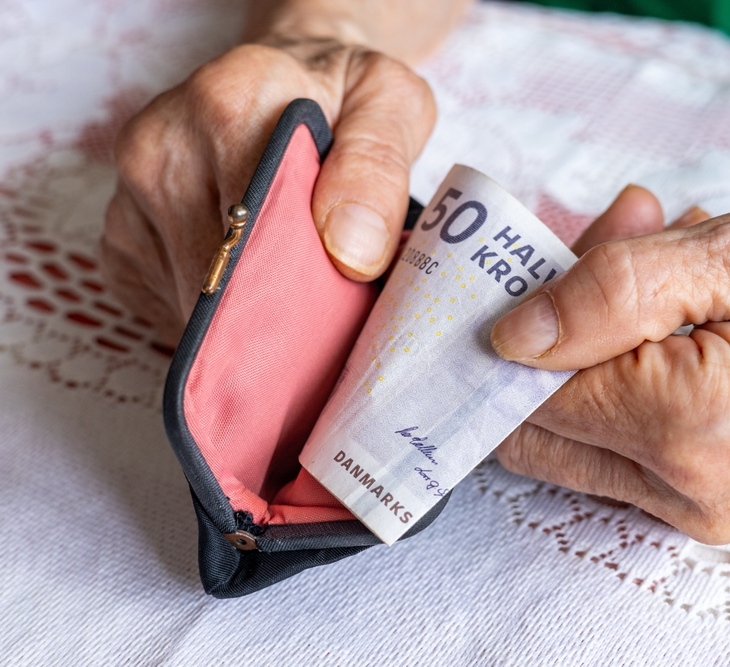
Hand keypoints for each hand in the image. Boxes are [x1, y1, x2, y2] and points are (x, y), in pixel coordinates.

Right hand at [101, 0, 469, 344]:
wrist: (290, 72)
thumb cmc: (341, 95)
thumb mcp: (390, 104)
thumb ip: (378, 168)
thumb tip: (351, 252)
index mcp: (224, 107)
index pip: (254, 237)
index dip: (299, 293)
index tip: (336, 319)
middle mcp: (159, 149)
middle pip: (216, 281)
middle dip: (274, 316)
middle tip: (326, 319)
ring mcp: (129, 195)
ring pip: (190, 304)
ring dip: (244, 321)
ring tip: (294, 292)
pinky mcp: (121, 236)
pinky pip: (167, 307)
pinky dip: (214, 315)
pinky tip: (250, 285)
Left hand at [492, 189, 729, 543]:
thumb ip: (616, 291)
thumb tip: (513, 336)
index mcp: (694, 427)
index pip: (532, 391)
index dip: (521, 316)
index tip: (548, 254)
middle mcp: (689, 489)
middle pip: (541, 420)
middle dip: (552, 329)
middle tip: (611, 243)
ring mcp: (700, 505)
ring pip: (571, 433)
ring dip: (588, 345)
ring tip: (659, 257)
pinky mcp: (708, 498)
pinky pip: (617, 440)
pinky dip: (621, 370)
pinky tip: (674, 303)